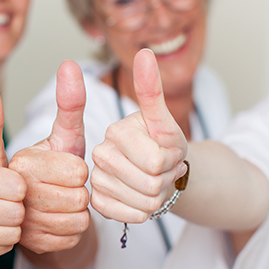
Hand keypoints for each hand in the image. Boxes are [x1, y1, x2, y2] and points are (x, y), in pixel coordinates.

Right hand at [9, 60, 89, 253]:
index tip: (64, 170)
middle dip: (76, 196)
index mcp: (17, 161)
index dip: (78, 172)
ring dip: (71, 217)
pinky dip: (63, 237)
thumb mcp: (57, 137)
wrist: (15, 208)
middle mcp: (1, 191)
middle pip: (77, 200)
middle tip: (60, 191)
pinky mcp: (4, 247)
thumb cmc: (43, 169)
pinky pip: (63, 244)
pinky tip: (48, 226)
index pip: (77, 171)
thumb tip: (71, 64)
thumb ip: (67, 104)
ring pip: (72, 224)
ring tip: (54, 207)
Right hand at [90, 49, 187, 222]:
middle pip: (150, 183)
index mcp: (114, 132)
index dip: (172, 161)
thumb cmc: (165, 145)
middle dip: (167, 179)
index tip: (168, 152)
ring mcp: (96, 180)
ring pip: (144, 203)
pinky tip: (143, 199)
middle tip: (164, 170)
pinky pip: (132, 216)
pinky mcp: (98, 203)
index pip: (156, 160)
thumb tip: (144, 52)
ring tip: (156, 182)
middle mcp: (98, 154)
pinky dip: (146, 212)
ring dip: (160, 197)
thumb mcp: (166, 121)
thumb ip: (152, 90)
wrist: (160, 171)